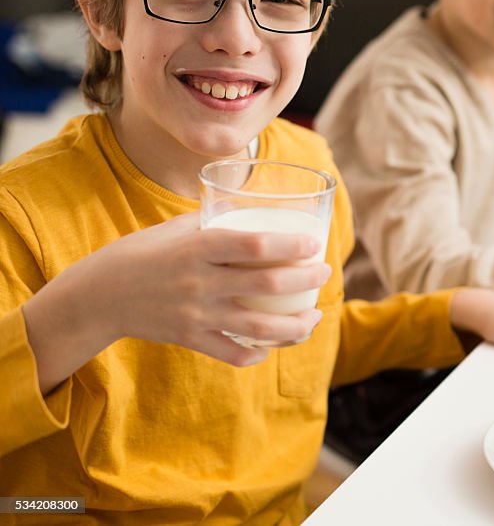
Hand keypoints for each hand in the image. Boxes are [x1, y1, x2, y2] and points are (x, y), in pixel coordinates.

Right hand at [24, 212, 330, 392]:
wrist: (98, 295)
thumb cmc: (143, 253)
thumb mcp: (177, 229)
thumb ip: (215, 224)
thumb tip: (255, 212)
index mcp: (199, 247)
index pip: (254, 245)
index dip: (290, 246)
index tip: (315, 244)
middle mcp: (200, 282)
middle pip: (266, 286)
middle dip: (304, 282)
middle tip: (324, 274)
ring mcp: (196, 314)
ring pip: (259, 328)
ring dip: (295, 326)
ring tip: (314, 318)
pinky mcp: (190, 339)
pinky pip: (233, 353)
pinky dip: (257, 353)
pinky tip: (273, 345)